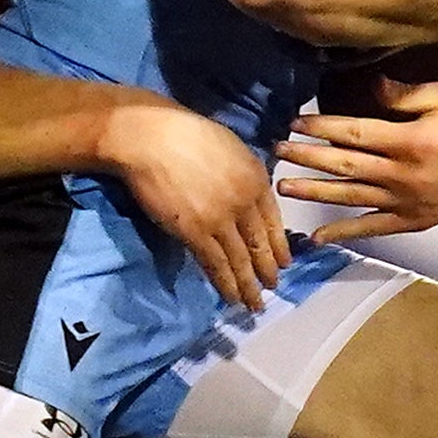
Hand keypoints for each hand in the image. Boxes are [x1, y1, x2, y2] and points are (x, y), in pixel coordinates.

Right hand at [98, 95, 285, 311]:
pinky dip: (225, 284)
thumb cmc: (185, 134)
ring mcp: (221, 220)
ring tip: (254, 303)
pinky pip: (215, 264)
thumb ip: (244, 176)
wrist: (152, 137)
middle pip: (260, 244)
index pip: (274, 221)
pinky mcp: (196, 233)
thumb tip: (247, 198)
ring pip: (240, 260)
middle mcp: (245, 202)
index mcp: (256, 178)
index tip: (285, 262)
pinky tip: (231, 297)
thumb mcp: (231, 149)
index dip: (279, 246)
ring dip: (248, 286)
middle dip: (268, 270)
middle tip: (273, 288)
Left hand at [285, 79, 437, 239]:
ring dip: (314, 193)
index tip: (293, 122)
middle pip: (344, 165)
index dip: (320, 126)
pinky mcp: (415, 221)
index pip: (353, 132)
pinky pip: (373, 228)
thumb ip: (405, 94)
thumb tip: (368, 86)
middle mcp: (404, 174)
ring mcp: (408, 201)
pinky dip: (345, 233)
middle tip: (276, 151)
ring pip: (351, 197)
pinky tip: (317, 237)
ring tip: (283, 188)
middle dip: (307, 157)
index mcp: (409, 140)